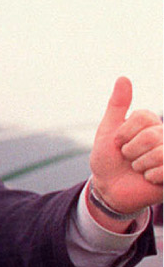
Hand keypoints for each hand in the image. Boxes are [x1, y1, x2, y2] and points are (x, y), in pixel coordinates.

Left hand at [89, 76, 162, 224]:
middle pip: (152, 136)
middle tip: (128, 159)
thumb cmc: (108, 159)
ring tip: (138, 169)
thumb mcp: (108, 131)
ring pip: (159, 153)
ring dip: (140, 165)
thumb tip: (123, 77)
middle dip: (131, 151)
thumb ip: (117, 105)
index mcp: (150, 124)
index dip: (124, 133)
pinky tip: (148, 179)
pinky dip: (151, 176)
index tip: (118, 142)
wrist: (109, 189)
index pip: (144, 117)